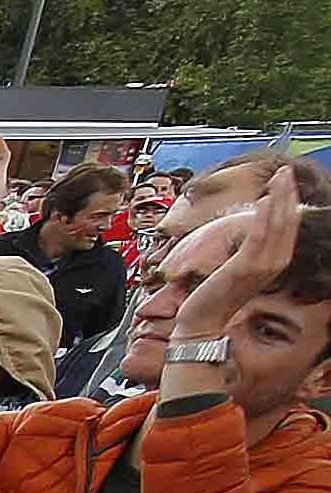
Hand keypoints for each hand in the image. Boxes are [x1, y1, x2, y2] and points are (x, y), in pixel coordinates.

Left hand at [164, 163, 304, 357]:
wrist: (203, 320)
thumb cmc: (219, 293)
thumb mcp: (241, 266)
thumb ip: (253, 248)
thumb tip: (257, 223)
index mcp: (274, 261)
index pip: (288, 225)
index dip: (289, 201)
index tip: (287, 180)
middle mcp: (273, 262)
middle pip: (286, 221)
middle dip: (287, 194)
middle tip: (286, 172)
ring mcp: (261, 265)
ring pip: (275, 225)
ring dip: (278, 199)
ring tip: (279, 178)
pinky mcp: (244, 267)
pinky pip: (257, 237)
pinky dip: (262, 218)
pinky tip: (264, 200)